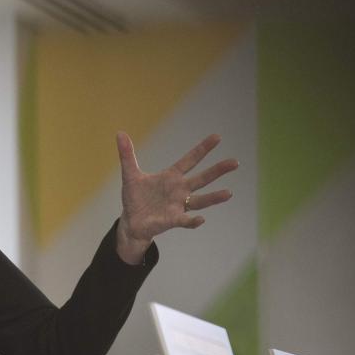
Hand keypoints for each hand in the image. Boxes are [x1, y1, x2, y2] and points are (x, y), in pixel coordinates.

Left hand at [115, 132, 237, 263]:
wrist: (131, 221)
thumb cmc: (135, 198)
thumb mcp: (130, 174)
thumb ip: (127, 154)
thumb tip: (120, 133)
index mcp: (171, 177)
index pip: (190, 160)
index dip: (202, 149)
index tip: (217, 137)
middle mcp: (179, 190)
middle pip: (202, 178)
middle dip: (217, 170)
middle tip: (235, 162)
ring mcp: (178, 205)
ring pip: (200, 200)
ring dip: (213, 197)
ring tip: (229, 193)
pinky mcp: (172, 220)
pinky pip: (185, 220)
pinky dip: (192, 220)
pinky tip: (200, 219)